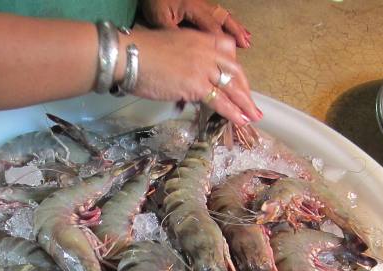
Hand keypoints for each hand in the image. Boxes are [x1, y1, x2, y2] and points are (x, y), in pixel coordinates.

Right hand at [123, 26, 261, 125]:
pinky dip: (232, 112)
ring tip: (253, 116)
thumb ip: (183, 59)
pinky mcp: (197, 86)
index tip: (238, 80)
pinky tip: (240, 120)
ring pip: (231, 86)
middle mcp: (205, 51)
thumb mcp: (169, 47)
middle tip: (251, 103)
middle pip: (234, 70)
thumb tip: (184, 78)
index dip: (235, 67)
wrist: (129, 56)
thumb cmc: (140, 53)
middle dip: (245, 88)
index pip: (227, 49)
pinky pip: (220, 101)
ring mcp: (203, 68)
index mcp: (199, 39)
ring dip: (244, 103)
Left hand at [140, 0, 250, 47]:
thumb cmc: (154, 1)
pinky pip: (217, 13)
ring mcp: (201, 4)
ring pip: (223, 15)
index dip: (222, 40)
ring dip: (235, 27)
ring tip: (246, 37)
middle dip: (236, 32)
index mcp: (193, 8)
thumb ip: (174, 33)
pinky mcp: (198, 5)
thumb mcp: (159, 19)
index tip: (230, 53)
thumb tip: (186, 50)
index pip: (212, 27)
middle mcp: (201, 5)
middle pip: (223, 19)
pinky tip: (232, 26)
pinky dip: (227, 21)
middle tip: (246, 44)